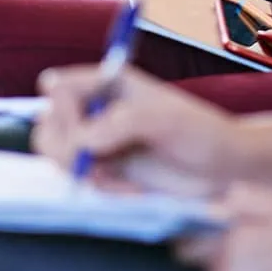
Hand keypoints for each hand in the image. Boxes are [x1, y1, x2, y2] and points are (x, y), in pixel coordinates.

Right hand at [33, 64, 239, 195]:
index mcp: (109, 82)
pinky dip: (96, 187)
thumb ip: (119, 124)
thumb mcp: (165, 120)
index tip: (82, 133)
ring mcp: (99, 141)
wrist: (222, 170)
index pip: (60, 88)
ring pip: (57, 154)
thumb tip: (81, 143)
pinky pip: (79, 180)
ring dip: (77, 170)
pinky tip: (127, 188)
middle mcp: (98, 109)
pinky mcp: (107, 170)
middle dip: (64, 147)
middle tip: (92, 164)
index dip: (62, 111)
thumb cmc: (201, 133)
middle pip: (49, 123)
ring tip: (109, 176)